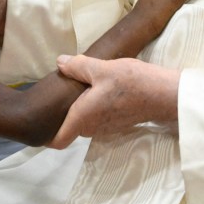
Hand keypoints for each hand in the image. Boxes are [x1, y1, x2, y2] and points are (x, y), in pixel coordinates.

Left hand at [49, 55, 180, 147]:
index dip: (44, 136)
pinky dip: (93, 107)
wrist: (165, 94)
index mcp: (83, 117)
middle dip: (62, 113)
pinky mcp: (118, 122)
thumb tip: (60, 62)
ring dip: (79, 108)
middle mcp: (92, 128)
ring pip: (84, 121)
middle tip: (57, 92)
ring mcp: (106, 127)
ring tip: (76, 87)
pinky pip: (97, 118)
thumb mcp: (103, 68)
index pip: (57, 140)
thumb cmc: (132, 83)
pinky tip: (97, 89)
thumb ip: (78, 66)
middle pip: (69, 126)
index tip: (38, 124)